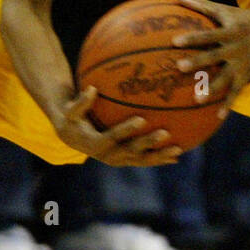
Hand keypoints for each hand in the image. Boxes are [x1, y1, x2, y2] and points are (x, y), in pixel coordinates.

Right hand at [53, 86, 183, 166]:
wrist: (72, 137)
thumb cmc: (72, 119)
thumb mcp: (71, 111)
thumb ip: (80, 103)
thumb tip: (92, 88)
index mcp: (95, 144)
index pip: (112, 137)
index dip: (126, 129)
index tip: (141, 119)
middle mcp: (108, 155)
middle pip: (131, 151)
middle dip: (148, 143)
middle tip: (165, 133)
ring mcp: (119, 160)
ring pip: (142, 160)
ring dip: (160, 156)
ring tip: (178, 149)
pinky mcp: (126, 160)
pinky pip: (145, 159)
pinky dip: (160, 158)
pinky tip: (178, 153)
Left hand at [170, 0, 249, 115]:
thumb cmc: (244, 17)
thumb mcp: (226, 10)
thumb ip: (202, 6)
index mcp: (230, 30)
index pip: (208, 34)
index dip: (192, 37)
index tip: (174, 41)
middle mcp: (237, 46)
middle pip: (215, 55)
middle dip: (198, 62)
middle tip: (179, 67)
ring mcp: (244, 62)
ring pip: (227, 77)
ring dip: (212, 88)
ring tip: (196, 99)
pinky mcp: (249, 73)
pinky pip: (237, 90)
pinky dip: (229, 103)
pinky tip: (218, 116)